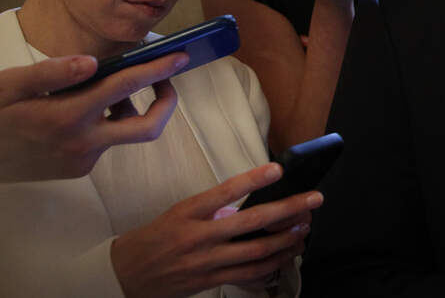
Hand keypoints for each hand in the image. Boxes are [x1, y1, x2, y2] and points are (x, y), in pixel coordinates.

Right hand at [0, 53, 183, 181]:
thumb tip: (91, 62)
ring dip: (128, 109)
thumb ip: (51, 71)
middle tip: (164, 78)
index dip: (158, 69)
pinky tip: (83, 110)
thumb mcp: (9, 86)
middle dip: (166, 101)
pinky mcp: (78, 169)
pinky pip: (105, 143)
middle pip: (147, 127)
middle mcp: (82, 142)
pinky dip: (106, 123)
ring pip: (124, 133)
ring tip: (107, 88)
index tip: (180, 56)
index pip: (126, 87)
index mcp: (68, 115)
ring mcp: (82, 159)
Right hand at [110, 162, 322, 297]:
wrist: (124, 275)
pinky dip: (272, 262)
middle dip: (289, 209)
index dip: (253, 180)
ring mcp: (206, 262)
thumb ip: (212, 209)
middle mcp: (199, 237)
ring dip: (287, 239)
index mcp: (188, 212)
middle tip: (314, 198)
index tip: (278, 169)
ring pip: (257, 250)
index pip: (225, 192)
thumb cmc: (155, 238)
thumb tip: (248, 206)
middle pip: (252, 222)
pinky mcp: (210, 281)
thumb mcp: (178, 214)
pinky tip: (287, 254)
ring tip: (306, 227)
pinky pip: (249, 272)